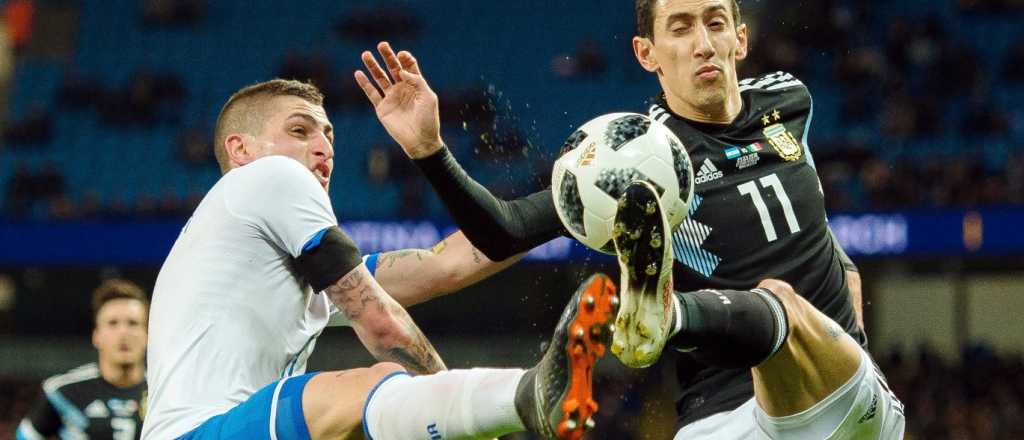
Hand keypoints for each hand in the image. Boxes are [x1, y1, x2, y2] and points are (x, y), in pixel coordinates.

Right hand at [355, 41, 443, 158]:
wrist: (420, 141)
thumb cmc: (428, 120)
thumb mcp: (428, 98)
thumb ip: (417, 81)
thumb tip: (402, 71)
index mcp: (415, 85)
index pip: (409, 66)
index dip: (405, 58)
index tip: (402, 55)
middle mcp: (402, 89)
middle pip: (393, 68)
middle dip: (387, 56)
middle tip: (382, 45)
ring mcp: (391, 98)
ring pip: (380, 78)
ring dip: (373, 66)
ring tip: (366, 54)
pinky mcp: (382, 108)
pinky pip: (371, 93)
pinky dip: (364, 83)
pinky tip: (358, 73)